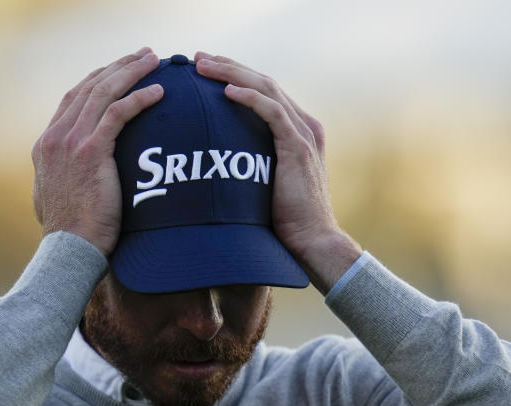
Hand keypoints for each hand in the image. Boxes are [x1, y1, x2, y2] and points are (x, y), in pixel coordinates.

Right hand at [32, 48, 163, 255]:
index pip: (73, 99)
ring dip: (131, 72)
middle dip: (118, 67)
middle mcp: (55, 138)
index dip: (97, 80)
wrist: (68, 250)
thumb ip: (66, 181)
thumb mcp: (59, 201)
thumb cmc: (71, 235)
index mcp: (47, 146)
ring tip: (154, 61)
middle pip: (89, 87)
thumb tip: (77, 180)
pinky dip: (139, 99)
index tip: (119, 71)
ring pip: (103, 92)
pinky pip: (117, 113)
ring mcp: (71, 142)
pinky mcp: (91, 152)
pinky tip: (159, 92)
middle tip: (143, 56)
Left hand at [193, 52, 360, 291]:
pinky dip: (249, 97)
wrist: (313, 241)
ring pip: (266, 89)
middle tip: (197, 58)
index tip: (206, 70)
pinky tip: (227, 91)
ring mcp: (304, 135)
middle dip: (229, 66)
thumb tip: (215, 165)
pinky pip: (272, 112)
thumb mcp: (264, 186)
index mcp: (299, 131)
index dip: (236, 75)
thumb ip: (250, 166)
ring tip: (203, 65)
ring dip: (232, 74)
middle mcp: (304, 126)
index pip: (265, 91)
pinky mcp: (298, 147)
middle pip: (263, 82)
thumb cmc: (286, 223)